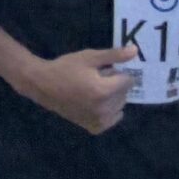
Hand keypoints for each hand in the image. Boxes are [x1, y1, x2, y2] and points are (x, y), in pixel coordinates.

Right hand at [15, 45, 140, 134]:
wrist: (43, 85)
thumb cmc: (65, 68)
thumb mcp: (89, 57)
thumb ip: (113, 56)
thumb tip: (135, 50)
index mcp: (104, 90)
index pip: (128, 80)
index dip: (116, 73)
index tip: (103, 70)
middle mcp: (105, 109)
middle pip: (124, 94)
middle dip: (114, 85)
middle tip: (96, 79)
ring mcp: (100, 121)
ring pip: (120, 106)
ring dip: (112, 98)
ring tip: (93, 90)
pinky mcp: (95, 128)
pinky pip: (112, 119)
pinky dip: (108, 111)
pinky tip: (94, 103)